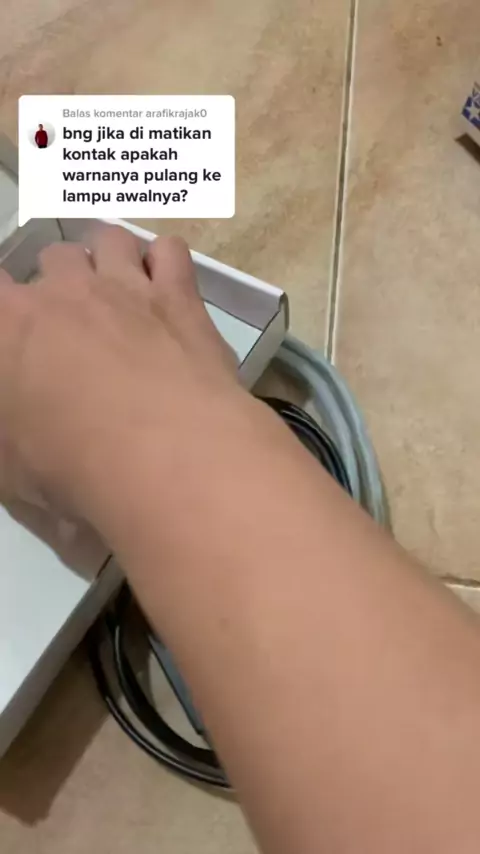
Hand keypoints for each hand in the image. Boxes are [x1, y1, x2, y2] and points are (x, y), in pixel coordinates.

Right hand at [0, 225, 239, 521]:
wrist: (164, 457)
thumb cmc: (72, 469)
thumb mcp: (8, 469)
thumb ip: (7, 431)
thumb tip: (15, 417)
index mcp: (10, 326)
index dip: (8, 310)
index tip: (18, 333)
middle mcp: (64, 291)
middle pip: (53, 258)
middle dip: (59, 285)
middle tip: (74, 328)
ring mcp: (125, 286)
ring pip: (109, 240)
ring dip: (109, 261)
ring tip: (119, 297)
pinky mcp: (180, 296)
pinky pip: (169, 251)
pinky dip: (164, 264)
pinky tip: (166, 291)